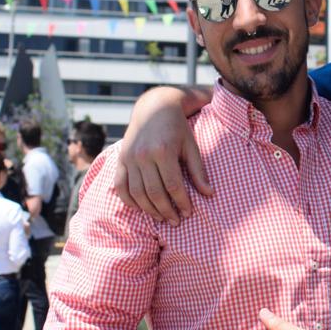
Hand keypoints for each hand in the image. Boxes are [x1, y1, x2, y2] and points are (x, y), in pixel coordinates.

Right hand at [115, 87, 212, 224]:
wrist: (154, 108)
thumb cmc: (177, 128)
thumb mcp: (191, 146)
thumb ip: (198, 170)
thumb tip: (209, 194)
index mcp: (163, 150)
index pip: (173, 185)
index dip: (181, 202)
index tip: (188, 213)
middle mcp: (143, 155)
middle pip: (154, 192)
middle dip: (166, 211)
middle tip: (176, 222)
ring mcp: (129, 158)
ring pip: (137, 193)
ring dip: (149, 210)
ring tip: (162, 218)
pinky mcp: (121, 160)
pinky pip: (121, 186)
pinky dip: (129, 201)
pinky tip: (142, 209)